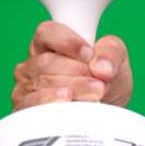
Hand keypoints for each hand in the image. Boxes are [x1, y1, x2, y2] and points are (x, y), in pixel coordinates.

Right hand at [11, 21, 132, 110]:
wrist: (110, 112)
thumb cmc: (108, 81)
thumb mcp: (117, 60)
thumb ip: (111, 53)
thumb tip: (100, 66)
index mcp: (50, 44)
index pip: (47, 32)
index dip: (68, 43)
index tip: (89, 55)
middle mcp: (34, 63)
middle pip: (46, 62)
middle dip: (77, 72)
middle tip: (100, 83)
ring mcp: (27, 87)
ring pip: (42, 83)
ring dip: (73, 89)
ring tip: (96, 94)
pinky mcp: (27, 109)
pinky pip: (33, 105)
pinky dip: (55, 103)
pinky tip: (70, 102)